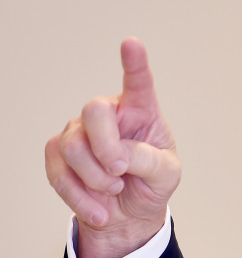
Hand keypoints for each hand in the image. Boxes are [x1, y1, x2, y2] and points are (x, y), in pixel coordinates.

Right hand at [45, 38, 180, 257]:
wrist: (128, 213)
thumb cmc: (150, 183)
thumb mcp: (166, 175)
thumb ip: (149, 160)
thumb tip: (119, 155)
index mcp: (142, 112)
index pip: (138, 83)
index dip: (134, 64)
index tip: (132, 44)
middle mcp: (109, 114)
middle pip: (94, 111)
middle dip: (107, 148)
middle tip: (121, 172)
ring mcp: (80, 131)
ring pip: (74, 147)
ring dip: (97, 179)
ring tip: (114, 189)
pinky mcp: (58, 154)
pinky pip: (59, 172)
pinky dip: (81, 197)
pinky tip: (99, 207)